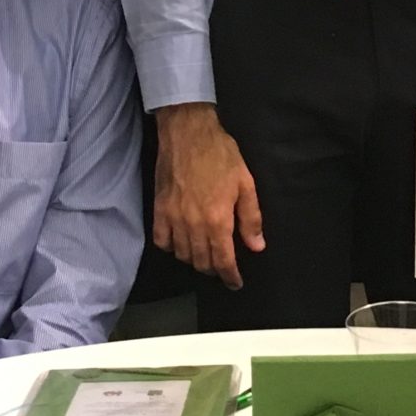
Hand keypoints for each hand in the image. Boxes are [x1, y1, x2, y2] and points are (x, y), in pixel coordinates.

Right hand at [153, 103, 263, 288]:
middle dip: (214, 269)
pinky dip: (171, 247)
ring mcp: (173, 218)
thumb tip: (256, 246)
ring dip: (195, 259)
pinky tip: (180, 242)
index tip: (235, 282)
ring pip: (182, 255)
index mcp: (217, 220)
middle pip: (202, 262)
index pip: (224, 260)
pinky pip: (161, 240)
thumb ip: (250, 218)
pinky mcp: (159, 209)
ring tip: (204, 254)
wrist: (188, 132)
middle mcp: (194, 225)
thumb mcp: (245, 183)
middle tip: (222, 265)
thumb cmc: (220, 154)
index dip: (230, 276)